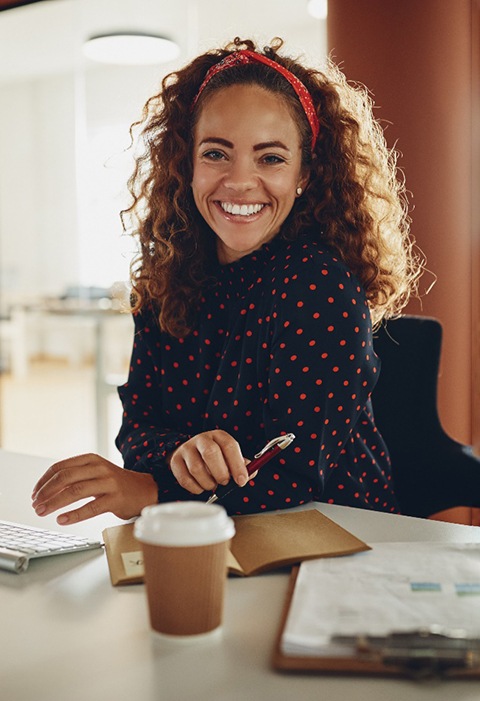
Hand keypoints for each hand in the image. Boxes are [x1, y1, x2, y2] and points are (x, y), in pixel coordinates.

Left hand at [31, 453, 157, 524]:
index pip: (61, 467)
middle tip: (36, 504)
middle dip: (46, 492)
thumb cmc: (116, 483)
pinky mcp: (115, 499)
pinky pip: (91, 508)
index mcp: (91, 459)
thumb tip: (48, 490)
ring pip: (75, 491)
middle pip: (65, 477)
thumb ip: (76, 477)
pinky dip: (73, 515)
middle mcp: (100, 468)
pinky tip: (62, 520)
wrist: (145, 489)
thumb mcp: (96, 473)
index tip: (35, 493)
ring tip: (43, 512)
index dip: (44, 480)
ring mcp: (108, 483)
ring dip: (55, 503)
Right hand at [169, 430, 249, 494]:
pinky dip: (196, 488)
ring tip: (212, 485)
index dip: (237, 465)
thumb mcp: (229, 457)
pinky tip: (201, 487)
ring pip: (196, 469)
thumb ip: (242, 465)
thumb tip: (250, 474)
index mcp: (219, 436)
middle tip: (225, 483)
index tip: (242, 481)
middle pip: (210, 453)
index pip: (229, 446)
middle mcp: (202, 439)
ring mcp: (186, 449)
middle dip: (220, 473)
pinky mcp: (175, 461)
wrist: (189, 453)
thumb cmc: (216, 458)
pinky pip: (185, 479)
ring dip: (208, 483)